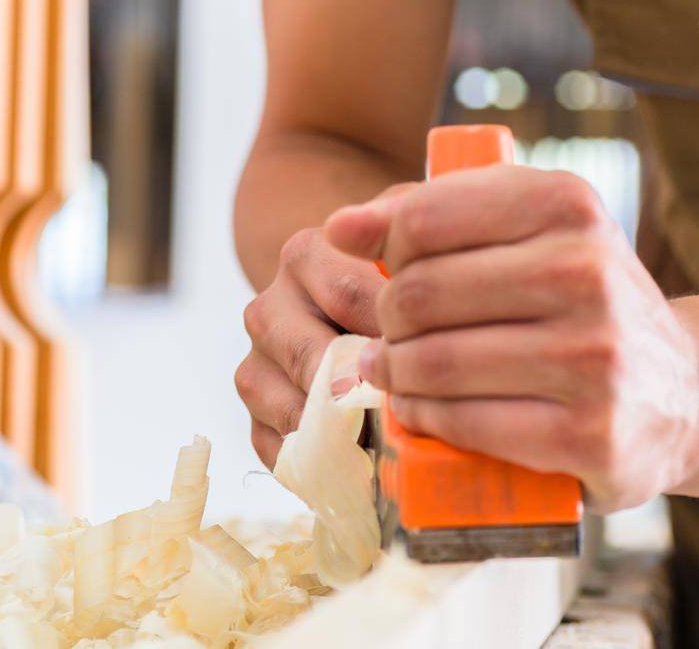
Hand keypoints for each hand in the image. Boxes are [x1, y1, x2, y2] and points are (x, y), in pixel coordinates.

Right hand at [236, 183, 417, 468]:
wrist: (345, 298)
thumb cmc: (396, 266)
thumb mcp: (407, 231)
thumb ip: (416, 230)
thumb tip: (434, 269)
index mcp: (304, 254)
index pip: (348, 294)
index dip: (397, 329)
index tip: (442, 351)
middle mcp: (269, 306)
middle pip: (313, 359)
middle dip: (367, 389)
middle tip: (418, 411)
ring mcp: (256, 363)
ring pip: (291, 409)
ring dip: (345, 433)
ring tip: (396, 446)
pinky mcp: (256, 416)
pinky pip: (281, 452)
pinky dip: (323, 466)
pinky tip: (366, 466)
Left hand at [324, 166, 698, 512]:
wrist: (686, 391)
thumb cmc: (581, 298)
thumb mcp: (531, 229)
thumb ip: (435, 213)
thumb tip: (340, 226)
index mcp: (568, 205)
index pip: (425, 219)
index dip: (386, 248)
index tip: (383, 269)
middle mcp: (588, 271)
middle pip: (421, 294)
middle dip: (386, 318)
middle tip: (386, 332)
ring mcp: (594, 356)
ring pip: (436, 362)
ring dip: (394, 373)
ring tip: (391, 370)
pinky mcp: (591, 433)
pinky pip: (468, 424)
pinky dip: (426, 418)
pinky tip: (420, 409)